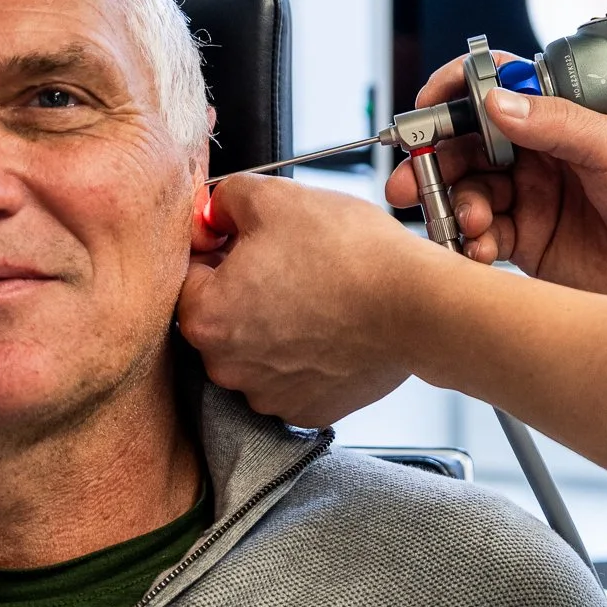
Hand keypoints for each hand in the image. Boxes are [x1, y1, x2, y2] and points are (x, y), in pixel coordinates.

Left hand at [177, 175, 431, 426]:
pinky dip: (307, 354)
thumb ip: (226, 199)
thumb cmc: (349, 255)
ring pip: (257, 348)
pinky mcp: (306, 409)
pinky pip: (292, 376)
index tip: (256, 239)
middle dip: (248, 287)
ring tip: (318, 293)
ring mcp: (267, 395)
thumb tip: (214, 210)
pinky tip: (332, 325)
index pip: (191, 272)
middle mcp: (226, 367)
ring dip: (276, 322)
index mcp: (205, 317)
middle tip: (293, 261)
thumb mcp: (275, 197)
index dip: (223, 246)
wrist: (416, 304)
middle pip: (222, 315)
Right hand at [381, 52, 606, 297]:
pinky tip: (481, 250)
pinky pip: (478, 237)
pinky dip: (469, 242)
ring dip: (453, 204)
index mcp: (560, 115)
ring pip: (464, 191)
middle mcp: (538, 153)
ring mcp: (529, 198)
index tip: (426, 107)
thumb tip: (498, 101)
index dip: (455, 92)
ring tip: (466, 222)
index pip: (495, 88)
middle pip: (465, 144)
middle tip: (412, 179)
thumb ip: (558, 124)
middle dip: (434, 159)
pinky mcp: (526, 243)